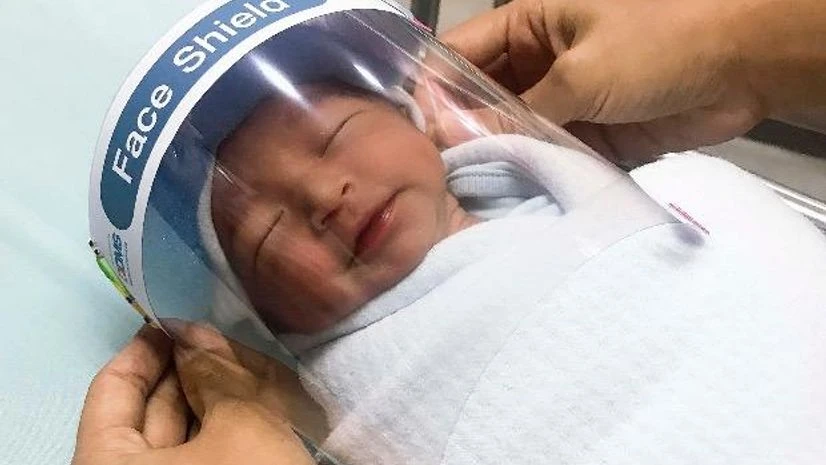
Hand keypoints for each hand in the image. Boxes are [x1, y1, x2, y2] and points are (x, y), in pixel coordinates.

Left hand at [72, 323, 325, 464]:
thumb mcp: (239, 426)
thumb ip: (215, 373)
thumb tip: (195, 335)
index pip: (112, 390)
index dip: (145, 348)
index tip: (174, 315)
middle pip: (148, 412)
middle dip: (188, 369)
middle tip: (221, 336)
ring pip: (183, 434)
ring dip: (214, 394)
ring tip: (246, 363)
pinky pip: (206, 455)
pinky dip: (228, 424)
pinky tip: (257, 399)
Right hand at [441, 0, 825, 161]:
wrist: (746, 63)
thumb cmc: (665, 39)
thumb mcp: (580, 71)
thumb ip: (517, 109)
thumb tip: (459, 135)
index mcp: (530, 25)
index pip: (461, 56)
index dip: (433, 91)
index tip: (415, 135)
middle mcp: (539, 63)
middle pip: (481, 101)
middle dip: (461, 134)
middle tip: (438, 176)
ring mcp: (563, 102)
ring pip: (512, 134)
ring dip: (497, 159)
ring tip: (467, 196)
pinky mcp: (588, 136)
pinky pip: (548, 158)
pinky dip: (533, 176)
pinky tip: (510, 201)